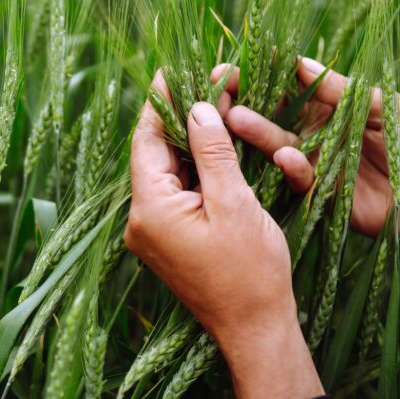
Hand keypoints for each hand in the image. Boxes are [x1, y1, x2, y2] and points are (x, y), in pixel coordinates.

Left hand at [125, 72, 322, 398]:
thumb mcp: (234, 203)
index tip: (174, 67)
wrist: (256, 330)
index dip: (161, 100)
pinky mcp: (171, 239)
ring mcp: (155, 231)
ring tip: (218, 102)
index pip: (146, 139)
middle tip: (209, 80)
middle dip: (183, 116)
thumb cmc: (250, 272)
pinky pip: (179, 191)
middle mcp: (143, 219)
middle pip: (156, 152)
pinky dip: (197, 167)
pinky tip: (218, 143)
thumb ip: (213, 152)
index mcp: (151, 208)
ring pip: (169, 170)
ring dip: (192, 140)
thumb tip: (197, 106)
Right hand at [215, 58, 399, 299]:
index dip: (262, 75)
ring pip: (279, 145)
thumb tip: (299, 63)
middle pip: (274, 114)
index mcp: (333, 107)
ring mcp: (320, 165)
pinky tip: (285, 155)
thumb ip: (342, 90)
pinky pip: (302, 180)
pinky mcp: (326, 196)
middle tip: (216, 88)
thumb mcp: (387, 106)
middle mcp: (319, 134)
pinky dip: (292, 169)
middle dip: (244, 101)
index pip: (289, 87)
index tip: (233, 64)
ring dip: (255, 133)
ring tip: (232, 119)